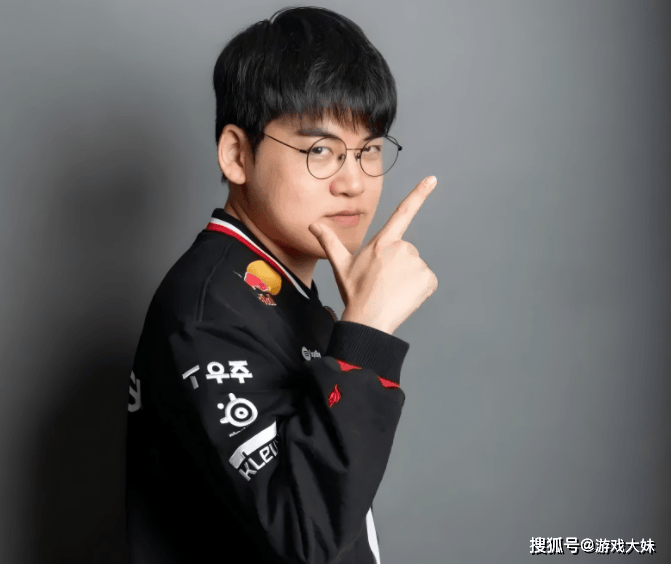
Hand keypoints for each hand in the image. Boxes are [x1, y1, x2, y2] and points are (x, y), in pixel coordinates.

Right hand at [309, 176, 438, 334]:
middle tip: (382, 282)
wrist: (369, 320)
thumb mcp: (340, 265)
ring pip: (415, 267)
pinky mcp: (427, 279)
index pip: (403, 212)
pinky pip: (425, 280)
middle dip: (396, 264)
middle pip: (404, 251)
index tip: (432, 179)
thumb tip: (313, 225)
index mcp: (382, 242)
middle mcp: (402, 248)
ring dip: (406, 277)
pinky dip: (417, 288)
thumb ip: (329, 241)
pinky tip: (402, 296)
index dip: (419, 194)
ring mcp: (417, 263)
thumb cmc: (354, 292)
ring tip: (390, 291)